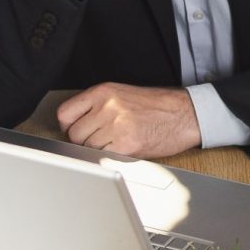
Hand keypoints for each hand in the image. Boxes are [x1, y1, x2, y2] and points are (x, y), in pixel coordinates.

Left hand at [55, 82, 200, 156]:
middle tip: (102, 139)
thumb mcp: (122, 94)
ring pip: (87, 148)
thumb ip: (96, 106)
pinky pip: (103, 157)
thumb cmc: (156, 106)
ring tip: (116, 142)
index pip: (65, 113)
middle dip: (84, 141)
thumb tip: (73, 125)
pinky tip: (123, 149)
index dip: (68, 126)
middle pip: (74, 134)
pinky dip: (110, 157)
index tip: (77, 130)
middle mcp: (107, 106)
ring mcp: (116, 125)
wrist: (185, 114)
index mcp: (103, 91)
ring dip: (98, 150)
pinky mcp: (127, 144)